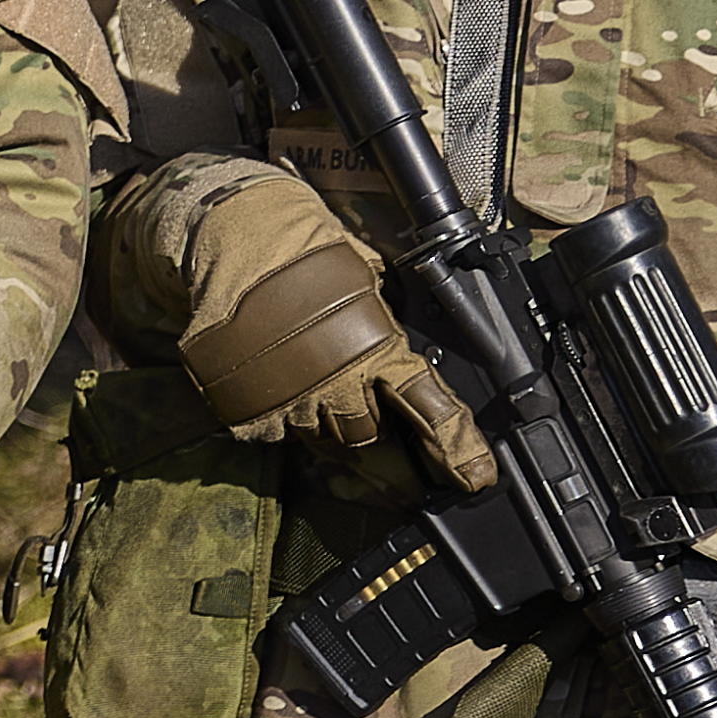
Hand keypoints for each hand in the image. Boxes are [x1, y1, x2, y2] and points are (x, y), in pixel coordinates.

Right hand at [174, 175, 488, 491]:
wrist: (239, 242)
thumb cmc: (306, 251)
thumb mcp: (366, 282)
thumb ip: (381, 324)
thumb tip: (394, 344)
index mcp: (378, 351)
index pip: (431, 408)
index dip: (458, 447)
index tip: (476, 475)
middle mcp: (339, 385)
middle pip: (370, 436)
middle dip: (377, 432)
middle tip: (375, 421)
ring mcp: (292, 400)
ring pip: (324, 438)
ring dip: (329, 422)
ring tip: (318, 389)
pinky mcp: (251, 407)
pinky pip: (276, 430)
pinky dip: (280, 415)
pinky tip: (278, 385)